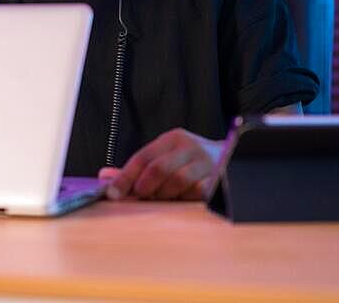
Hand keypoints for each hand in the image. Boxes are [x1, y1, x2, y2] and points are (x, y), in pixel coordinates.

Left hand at [98, 128, 221, 200]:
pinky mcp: (220, 178)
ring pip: (177, 182)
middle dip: (145, 188)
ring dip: (166, 195)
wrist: (234, 159)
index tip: (111, 193)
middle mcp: (190, 147)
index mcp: (173, 139)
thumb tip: (105, 176)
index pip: (143, 157)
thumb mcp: (164, 158)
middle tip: (141, 197)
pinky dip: (185, 199)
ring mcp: (207, 162)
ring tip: (166, 197)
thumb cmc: (190, 163)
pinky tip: (184, 199)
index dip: (125, 176)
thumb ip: (137, 169)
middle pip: (158, 169)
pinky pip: (197, 193)